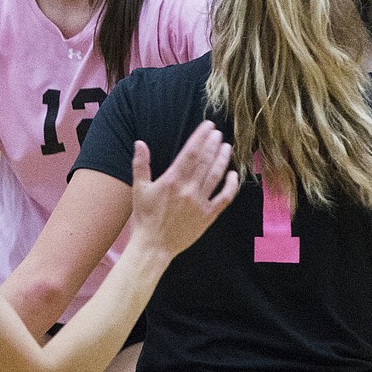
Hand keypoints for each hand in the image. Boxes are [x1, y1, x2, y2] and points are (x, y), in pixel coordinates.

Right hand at [129, 121, 238, 258]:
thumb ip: (140, 164)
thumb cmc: (144, 217)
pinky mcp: (208, 216)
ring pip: (216, 176)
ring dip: (222, 160)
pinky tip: (233, 175)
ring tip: (226, 147)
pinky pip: (224, 198)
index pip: (191, 153)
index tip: (208, 126)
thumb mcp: (139, 188)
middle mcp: (189, 189)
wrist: (153, 246)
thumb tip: (140, 142)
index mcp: (172, 180)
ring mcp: (200, 203)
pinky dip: (231, 186)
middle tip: (218, 133)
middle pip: (205, 161)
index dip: (201, 137)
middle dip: (213, 144)